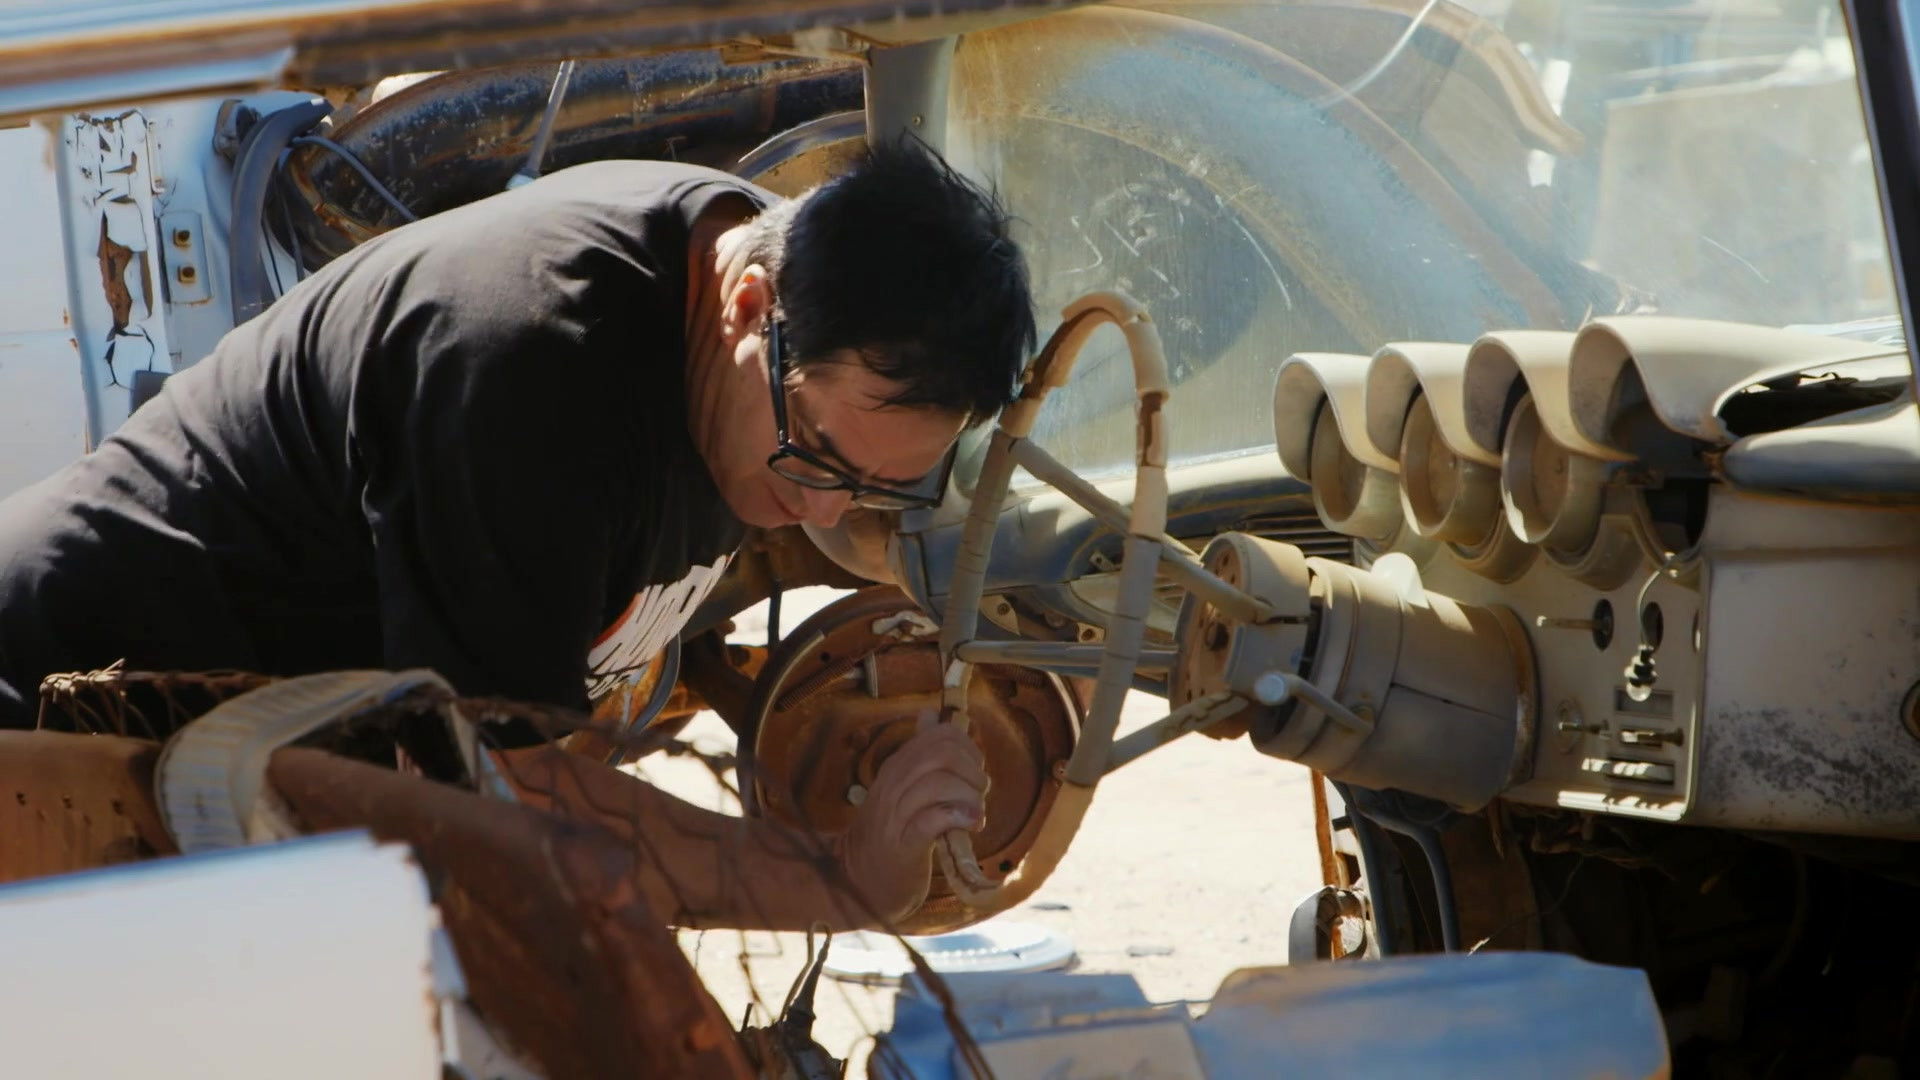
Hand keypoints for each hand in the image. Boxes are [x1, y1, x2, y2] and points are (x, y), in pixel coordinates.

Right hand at [839, 718, 987, 922]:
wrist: (858, 881)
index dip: (969, 749)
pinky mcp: (904, 844)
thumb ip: (919, 754)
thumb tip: (929, 714)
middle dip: (972, 771)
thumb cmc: (890, 834)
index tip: (974, 772)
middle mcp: (893, 784)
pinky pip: (933, 819)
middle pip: (942, 755)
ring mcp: (896, 814)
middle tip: (978, 795)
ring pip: (939, 783)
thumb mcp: (902, 788)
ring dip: (970, 797)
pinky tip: (970, 825)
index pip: (940, 735)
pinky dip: (958, 817)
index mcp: (896, 767)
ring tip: (976, 815)